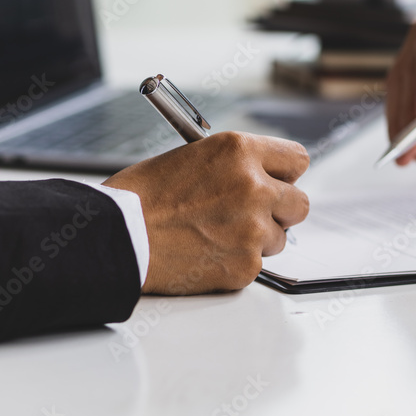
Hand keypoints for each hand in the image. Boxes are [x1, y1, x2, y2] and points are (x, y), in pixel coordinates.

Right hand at [102, 132, 309, 294]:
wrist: (116, 237)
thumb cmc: (142, 197)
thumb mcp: (193, 157)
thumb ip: (237, 166)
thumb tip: (265, 178)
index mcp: (239, 151)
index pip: (297, 160)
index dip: (285, 174)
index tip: (277, 181)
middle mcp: (254, 187)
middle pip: (299, 203)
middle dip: (279, 210)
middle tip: (251, 214)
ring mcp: (253, 228)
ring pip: (279, 238)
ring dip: (256, 238)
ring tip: (214, 234)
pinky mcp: (245, 265)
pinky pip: (256, 264)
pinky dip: (236, 262)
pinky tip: (206, 253)